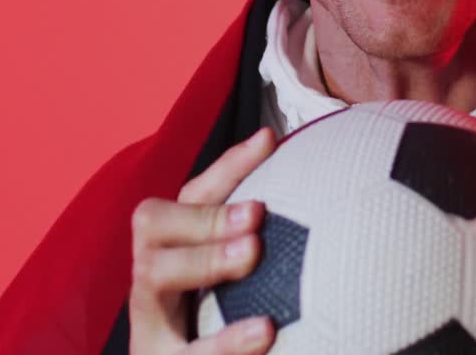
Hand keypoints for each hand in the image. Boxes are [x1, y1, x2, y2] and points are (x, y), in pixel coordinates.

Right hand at [128, 128, 277, 354]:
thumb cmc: (219, 329)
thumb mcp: (235, 285)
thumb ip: (264, 243)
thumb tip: (326, 185)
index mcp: (172, 251)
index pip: (191, 194)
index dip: (228, 166)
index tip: (270, 141)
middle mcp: (151, 280)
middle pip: (152, 226)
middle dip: (206, 213)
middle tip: (256, 212)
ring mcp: (149, 324)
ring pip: (151, 279)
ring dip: (204, 260)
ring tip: (251, 253)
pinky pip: (185, 354)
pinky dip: (224, 343)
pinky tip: (265, 333)